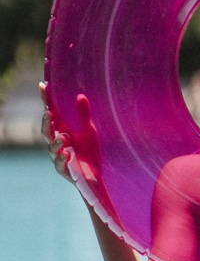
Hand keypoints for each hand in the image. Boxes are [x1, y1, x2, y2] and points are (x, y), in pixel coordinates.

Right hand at [40, 83, 122, 227]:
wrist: (96, 175)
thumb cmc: (89, 152)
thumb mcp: (89, 131)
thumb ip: (84, 115)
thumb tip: (80, 96)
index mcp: (62, 130)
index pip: (52, 113)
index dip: (47, 100)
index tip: (43, 85)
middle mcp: (58, 142)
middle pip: (46, 131)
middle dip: (46, 123)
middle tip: (49, 113)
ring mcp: (59, 156)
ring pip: (51, 149)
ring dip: (55, 143)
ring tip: (63, 138)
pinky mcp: (64, 170)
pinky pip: (60, 165)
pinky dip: (62, 159)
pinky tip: (67, 154)